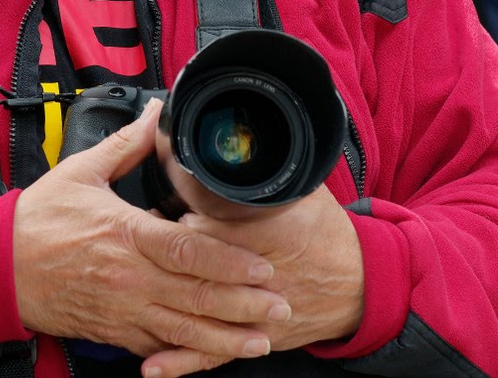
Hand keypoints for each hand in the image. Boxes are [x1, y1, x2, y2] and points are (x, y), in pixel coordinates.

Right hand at [13, 100, 287, 374]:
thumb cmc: (37, 220)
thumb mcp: (81, 172)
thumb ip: (126, 146)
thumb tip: (155, 114)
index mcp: (124, 234)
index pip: (187, 251)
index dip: (230, 262)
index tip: (262, 266)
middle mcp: (127, 277)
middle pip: (196, 296)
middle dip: (244, 306)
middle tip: (281, 306)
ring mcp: (120, 309)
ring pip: (183, 331)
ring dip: (226, 338)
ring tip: (262, 341)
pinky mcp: (111, 331)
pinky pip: (157, 346)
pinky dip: (188, 354)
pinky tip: (214, 355)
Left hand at [141, 185, 365, 376]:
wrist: (359, 285)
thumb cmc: (328, 235)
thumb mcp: (304, 191)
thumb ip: (267, 173)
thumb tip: (236, 142)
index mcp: (274, 234)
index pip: (219, 227)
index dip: (188, 220)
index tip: (166, 211)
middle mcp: (261, 279)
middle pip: (201, 269)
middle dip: (168, 258)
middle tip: (140, 244)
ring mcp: (255, 315)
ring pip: (200, 312)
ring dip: (166, 300)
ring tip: (138, 285)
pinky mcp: (252, 339)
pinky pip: (210, 353)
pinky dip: (179, 361)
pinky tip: (150, 364)